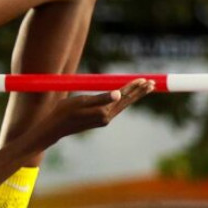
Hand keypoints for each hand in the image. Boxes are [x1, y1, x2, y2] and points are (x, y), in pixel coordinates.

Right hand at [34, 78, 154, 147]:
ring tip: (146, 88)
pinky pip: (117, 107)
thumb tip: (119, 94)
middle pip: (127, 101)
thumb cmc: (64, 112)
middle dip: (140, 92)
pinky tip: (128, 96)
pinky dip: (126, 99)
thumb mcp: (81, 102)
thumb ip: (100, 98)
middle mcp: (106, 117)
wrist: (54, 128)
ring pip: (123, 104)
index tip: (144, 79)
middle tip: (153, 83)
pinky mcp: (99, 119)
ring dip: (135, 95)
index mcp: (103, 112)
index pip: (123, 96)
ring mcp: (103, 119)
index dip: (133, 87)